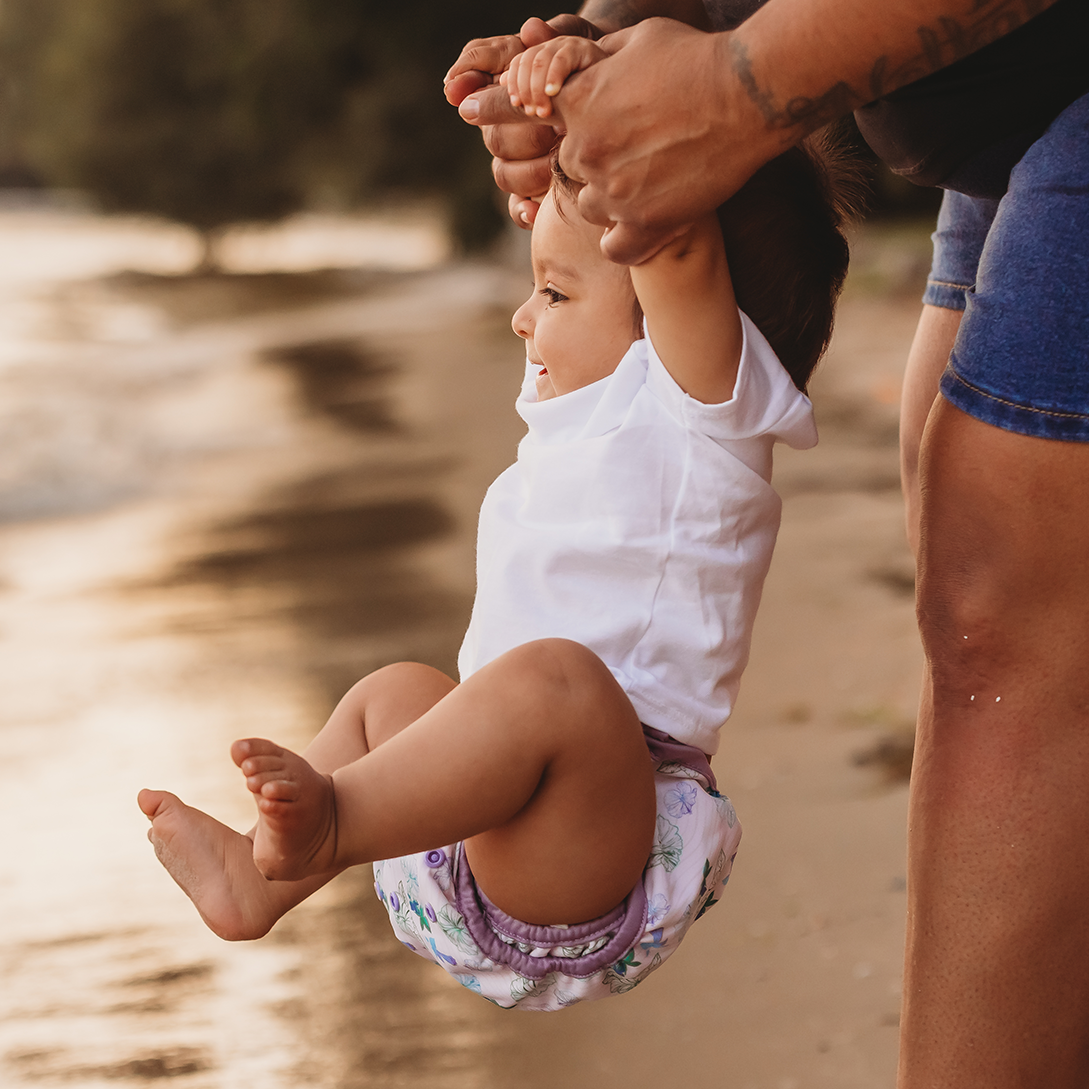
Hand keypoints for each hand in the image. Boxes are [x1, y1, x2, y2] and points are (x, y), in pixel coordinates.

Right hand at [447, 15, 604, 226]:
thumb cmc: (589, 64)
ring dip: (531, 170)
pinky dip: (524, 211)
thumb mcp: (575, 42)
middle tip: (554, 125)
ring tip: (561, 158)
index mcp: (504, 86)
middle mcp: (503, 124)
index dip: (473, 86)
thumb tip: (529, 30)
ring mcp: (516, 159)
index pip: (477, 86)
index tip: (461, 91)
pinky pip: (517, 206)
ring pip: (505, 174)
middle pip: (493, 138)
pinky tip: (536, 212)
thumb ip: (552, 37)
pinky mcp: (532, 188)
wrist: (613, 95)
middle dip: (522, 132)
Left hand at [503, 36, 608, 118]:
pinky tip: (553, 93)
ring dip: (536, 88)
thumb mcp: (550, 104)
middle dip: (524, 88)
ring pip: (539, 60)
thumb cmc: (583, 104)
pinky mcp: (583, 49)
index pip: (518, 63)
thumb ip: (523, 94)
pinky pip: (561, 59)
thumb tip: (490, 88)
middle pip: (526, 61)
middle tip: (532, 112)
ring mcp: (566, 46)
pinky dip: (554, 76)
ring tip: (543, 111)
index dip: (513, 82)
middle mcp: (552, 48)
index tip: (516, 104)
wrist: (618, 92)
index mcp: (541, 58)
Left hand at [554, 19, 782, 262]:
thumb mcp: (640, 39)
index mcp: (576, 102)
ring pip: (592, 208)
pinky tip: (642, 224)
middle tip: (635, 152)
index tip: (602, 125)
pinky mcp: (645, 223)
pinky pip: (615, 248)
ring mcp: (614, 191)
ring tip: (647, 183)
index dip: (577, 124)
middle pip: (571, 168)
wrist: (748, 95)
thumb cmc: (697, 59)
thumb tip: (577, 62)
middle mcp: (587, 150)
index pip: (551, 124)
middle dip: (597, 161)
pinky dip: (625, 240)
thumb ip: (599, 56)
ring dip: (612, 199)